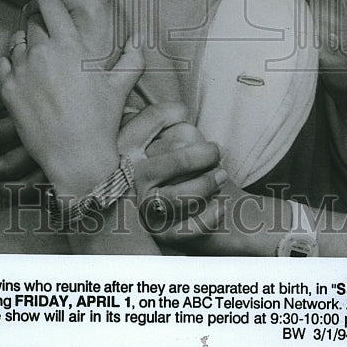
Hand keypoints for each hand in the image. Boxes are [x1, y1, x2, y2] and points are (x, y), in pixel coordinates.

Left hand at [0, 0, 143, 196]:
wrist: (76, 157)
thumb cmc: (101, 122)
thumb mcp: (120, 87)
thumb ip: (132, 58)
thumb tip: (138, 38)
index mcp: (69, 45)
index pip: (48, 3)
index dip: (47, 0)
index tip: (48, 5)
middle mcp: (42, 52)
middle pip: (32, 23)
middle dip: (39, 26)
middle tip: (47, 37)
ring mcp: (22, 71)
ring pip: (15, 42)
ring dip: (24, 44)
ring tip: (36, 56)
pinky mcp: (7, 90)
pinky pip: (3, 63)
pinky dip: (11, 64)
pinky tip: (24, 73)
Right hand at [118, 104, 226, 230]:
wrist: (142, 207)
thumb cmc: (154, 161)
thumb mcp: (148, 133)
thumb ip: (159, 116)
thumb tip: (181, 111)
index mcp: (126, 148)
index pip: (153, 121)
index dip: (176, 116)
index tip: (189, 120)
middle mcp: (132, 178)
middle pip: (176, 160)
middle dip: (204, 155)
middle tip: (216, 152)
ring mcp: (144, 208)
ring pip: (178, 196)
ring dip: (207, 184)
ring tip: (221, 176)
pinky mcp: (160, 235)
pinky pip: (185, 231)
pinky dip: (207, 219)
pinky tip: (221, 205)